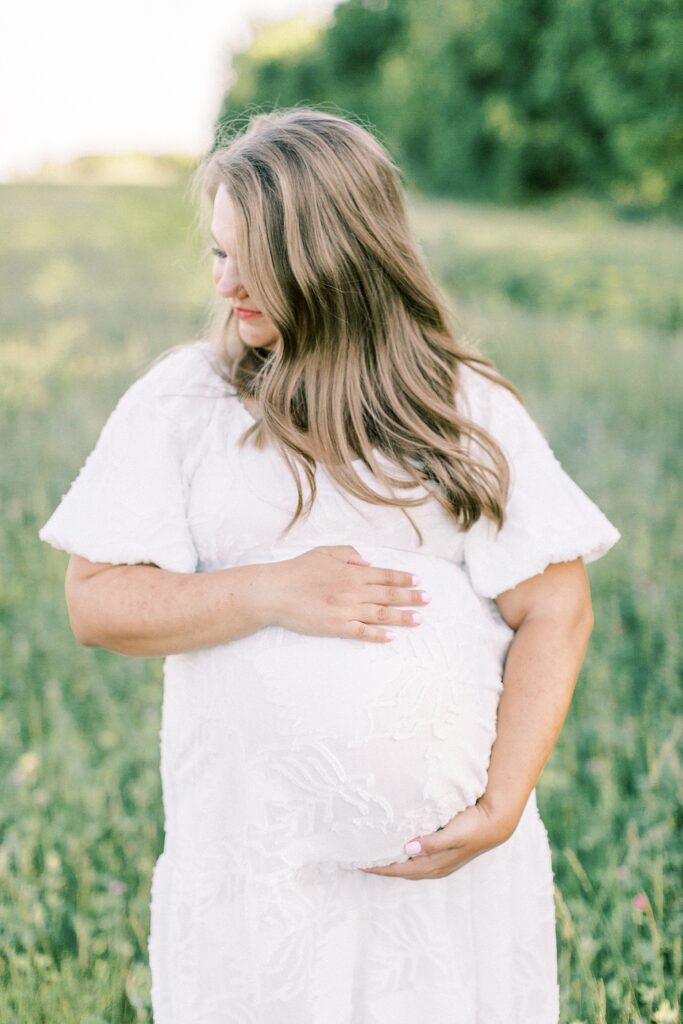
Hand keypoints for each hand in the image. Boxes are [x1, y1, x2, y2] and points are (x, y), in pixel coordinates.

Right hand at [263, 544, 430, 642]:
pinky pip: (362, 632)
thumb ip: (348, 553)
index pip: (384, 575)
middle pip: (389, 594)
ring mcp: (345, 610)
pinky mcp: (336, 627)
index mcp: (351, 571)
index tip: (419, 581)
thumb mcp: (323, 552)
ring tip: (419, 619)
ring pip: (381, 614)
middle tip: (428, 599)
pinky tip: (391, 637)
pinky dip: (378, 635)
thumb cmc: (297, 570)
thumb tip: (368, 561)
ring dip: (402, 617)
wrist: (274, 592)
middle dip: (411, 596)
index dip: (404, 578)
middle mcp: (353, 590)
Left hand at [357, 798, 518, 879]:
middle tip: (358, 860)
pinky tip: (397, 846)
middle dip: (380, 866)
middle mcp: (434, 866)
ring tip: (373, 854)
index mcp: (434, 864)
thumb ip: (432, 843)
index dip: (378, 867)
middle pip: (400, 870)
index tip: (358, 864)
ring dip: (390, 861)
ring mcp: (439, 860)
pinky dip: (402, 855)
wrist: (495, 822)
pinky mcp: (442, 851)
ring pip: (407, 865)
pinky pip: (415, 858)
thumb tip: (409, 850)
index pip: (398, 869)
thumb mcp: (454, 834)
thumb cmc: (473, 826)